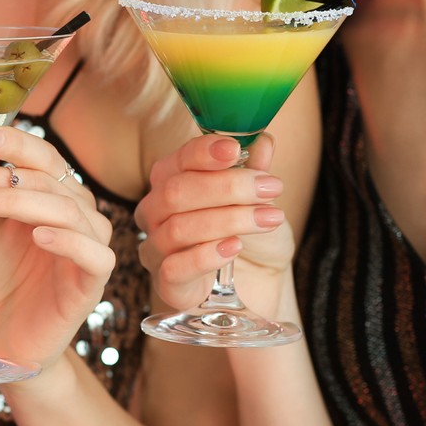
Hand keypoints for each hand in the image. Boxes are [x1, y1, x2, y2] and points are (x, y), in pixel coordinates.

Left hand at [0, 127, 114, 369]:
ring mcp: (90, 245)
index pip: (41, 156)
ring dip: (16, 202)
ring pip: (66, 210)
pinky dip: (67, 241)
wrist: (3, 341)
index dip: (14, 143)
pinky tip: (38, 236)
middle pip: (46, 180)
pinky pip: (92, 254)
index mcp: (54, 193)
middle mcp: (78, 212)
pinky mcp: (93, 282)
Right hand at [135, 134, 292, 310]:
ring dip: (229, 219)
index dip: (204, 152)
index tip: (235, 149)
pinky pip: (175, 267)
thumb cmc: (249, 232)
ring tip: (268, 218)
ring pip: (179, 228)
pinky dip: (207, 255)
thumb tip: (263, 142)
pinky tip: (235, 246)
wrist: (256, 282)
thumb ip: (256, 170)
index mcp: (170, 181)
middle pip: (176, 192)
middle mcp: (154, 212)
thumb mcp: (259, 199)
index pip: (178, 160)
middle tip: (270, 187)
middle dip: (227, 187)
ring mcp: (156, 248)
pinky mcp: (166, 282)